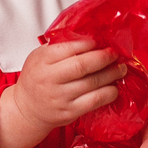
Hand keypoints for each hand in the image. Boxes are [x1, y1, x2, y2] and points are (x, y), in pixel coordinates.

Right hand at [0, 38, 125, 147]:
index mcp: (42, 61)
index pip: (68, 48)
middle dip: (104, 58)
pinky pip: (95, 101)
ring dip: (111, 74)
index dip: (88, 43)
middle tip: (115, 54)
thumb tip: (88, 35)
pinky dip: (108, 93)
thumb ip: (58, 46)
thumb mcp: (39, 57)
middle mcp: (50, 79)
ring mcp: (60, 97)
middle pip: (82, 65)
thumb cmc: (36, 79)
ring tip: (120, 68)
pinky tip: (114, 87)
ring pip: (92, 83)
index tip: (101, 40)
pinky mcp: (70, 112)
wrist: (27, 109)